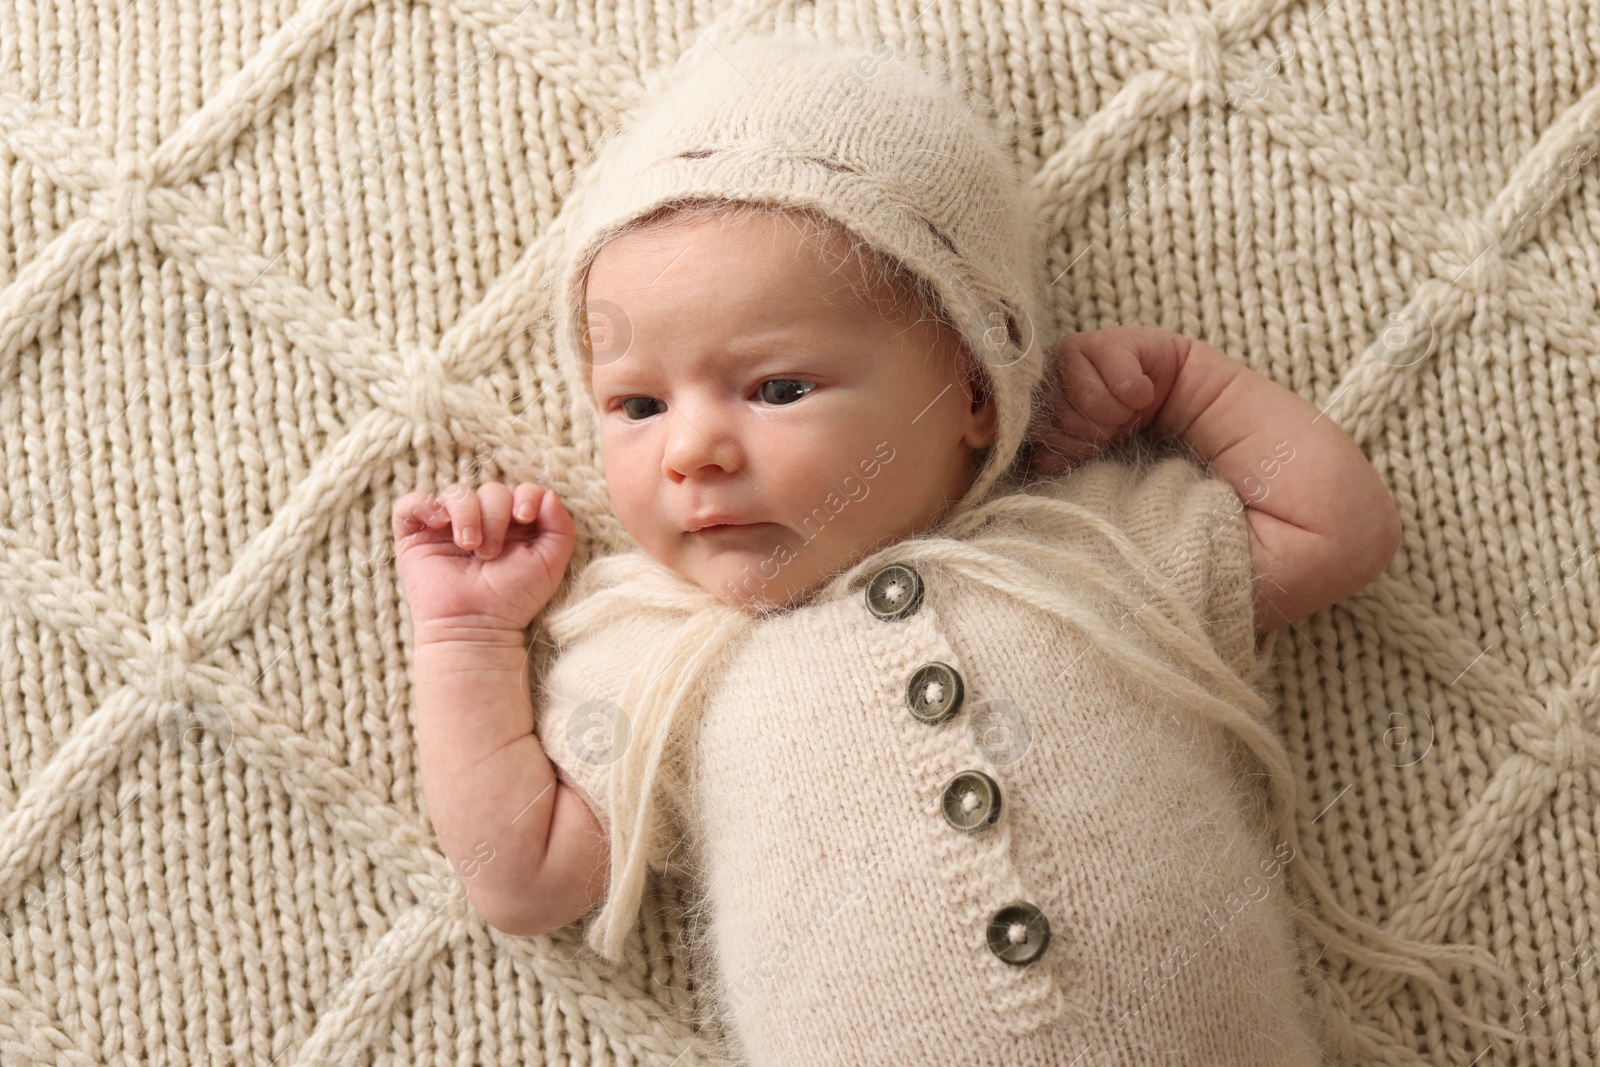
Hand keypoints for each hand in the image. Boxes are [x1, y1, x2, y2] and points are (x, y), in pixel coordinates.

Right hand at [391, 481, 575, 632]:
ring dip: (467, 514)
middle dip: (495, 516)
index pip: (521, 490)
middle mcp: (481, 522)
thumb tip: (547, 494)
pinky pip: (409, 504)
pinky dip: (423, 505)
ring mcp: (447, 527)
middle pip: (490, 490)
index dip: (525, 495)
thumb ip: (561, 527)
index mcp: (513, 525)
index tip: (525, 516)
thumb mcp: (550, 564)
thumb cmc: (514, 598)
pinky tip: (439, 523)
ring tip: (470, 546)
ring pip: (456, 492)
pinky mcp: (416, 537)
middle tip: (491, 553)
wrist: (477, 625)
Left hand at [1030, 326, 1185, 473]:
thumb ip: (1066, 450)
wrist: (1169, 388)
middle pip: (1066, 419)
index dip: (1075, 444)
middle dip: (1099, 429)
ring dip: (1121, 413)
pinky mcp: (1107, 340)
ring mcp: (1073, 350)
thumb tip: (1042, 460)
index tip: (1095, 437)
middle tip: (1115, 418)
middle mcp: (1049, 370)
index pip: (1044, 433)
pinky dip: (1142, 396)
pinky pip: (1125, 386)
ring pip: (1093, 402)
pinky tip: (1143, 387)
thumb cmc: (1125, 415)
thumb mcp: (1094, 440)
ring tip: (1127, 404)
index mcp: (1039, 397)